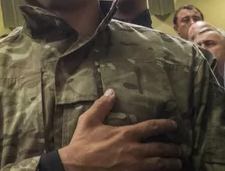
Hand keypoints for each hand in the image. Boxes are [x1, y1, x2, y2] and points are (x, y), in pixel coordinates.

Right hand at [59, 89, 181, 170]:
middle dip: (173, 148)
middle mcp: (134, 150)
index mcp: (125, 134)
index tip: (174, 125)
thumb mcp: (88, 120)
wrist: (76, 166)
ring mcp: (135, 166)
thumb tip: (111, 91)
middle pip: (161, 148)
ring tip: (178, 162)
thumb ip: (101, 106)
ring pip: (160, 164)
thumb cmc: (82, 143)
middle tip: (180, 148)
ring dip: (172, 163)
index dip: (165, 125)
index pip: (151, 127)